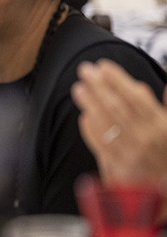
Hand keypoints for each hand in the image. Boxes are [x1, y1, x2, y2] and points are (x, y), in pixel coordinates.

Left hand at [72, 59, 166, 185]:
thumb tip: (166, 82)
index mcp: (163, 127)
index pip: (137, 98)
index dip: (119, 80)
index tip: (104, 66)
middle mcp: (147, 140)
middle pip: (118, 107)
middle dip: (99, 86)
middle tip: (85, 70)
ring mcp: (132, 155)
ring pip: (107, 124)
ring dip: (91, 104)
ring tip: (79, 88)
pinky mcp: (120, 170)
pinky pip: (102, 146)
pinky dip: (92, 131)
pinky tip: (84, 116)